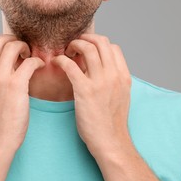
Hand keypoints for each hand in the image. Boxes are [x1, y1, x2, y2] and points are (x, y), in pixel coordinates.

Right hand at [0, 35, 44, 151]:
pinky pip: (29, 62)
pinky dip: (37, 61)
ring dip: (24, 47)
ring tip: (30, 57)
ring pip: (12, 46)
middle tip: (21, 49)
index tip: (11, 54)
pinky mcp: (15, 85)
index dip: (0, 47)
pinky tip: (40, 67)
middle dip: (11, 39)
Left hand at [52, 34, 131, 155]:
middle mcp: (114, 75)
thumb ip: (112, 80)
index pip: (113, 47)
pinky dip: (61, 60)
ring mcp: (101, 82)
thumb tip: (97, 68)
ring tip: (66, 52)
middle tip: (74, 45)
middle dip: (85, 38)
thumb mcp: (120, 96)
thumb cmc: (111, 122)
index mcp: (123, 76)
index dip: (98, 44)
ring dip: (74, 45)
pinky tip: (56, 63)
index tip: (87, 50)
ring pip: (87, 48)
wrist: (110, 141)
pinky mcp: (85, 91)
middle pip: (101, 42)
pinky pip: (71, 65)